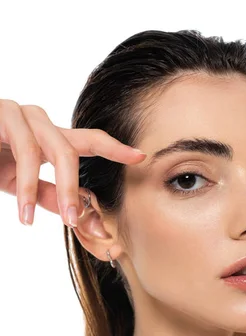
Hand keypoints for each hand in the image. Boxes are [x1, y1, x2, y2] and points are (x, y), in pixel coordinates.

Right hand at [0, 99, 146, 226]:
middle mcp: (40, 121)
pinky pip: (24, 150)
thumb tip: (83, 219)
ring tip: (32, 219)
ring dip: (43, 189)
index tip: (141, 157)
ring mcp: (21, 113)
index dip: (115, 148)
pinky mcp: (3, 113)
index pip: (89, 140)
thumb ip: (49, 196)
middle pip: (73, 148)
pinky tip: (20, 209)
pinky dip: (23, 184)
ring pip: (49, 150)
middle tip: (76, 222)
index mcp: (49, 137)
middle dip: (75, 188)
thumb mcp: (21, 184)